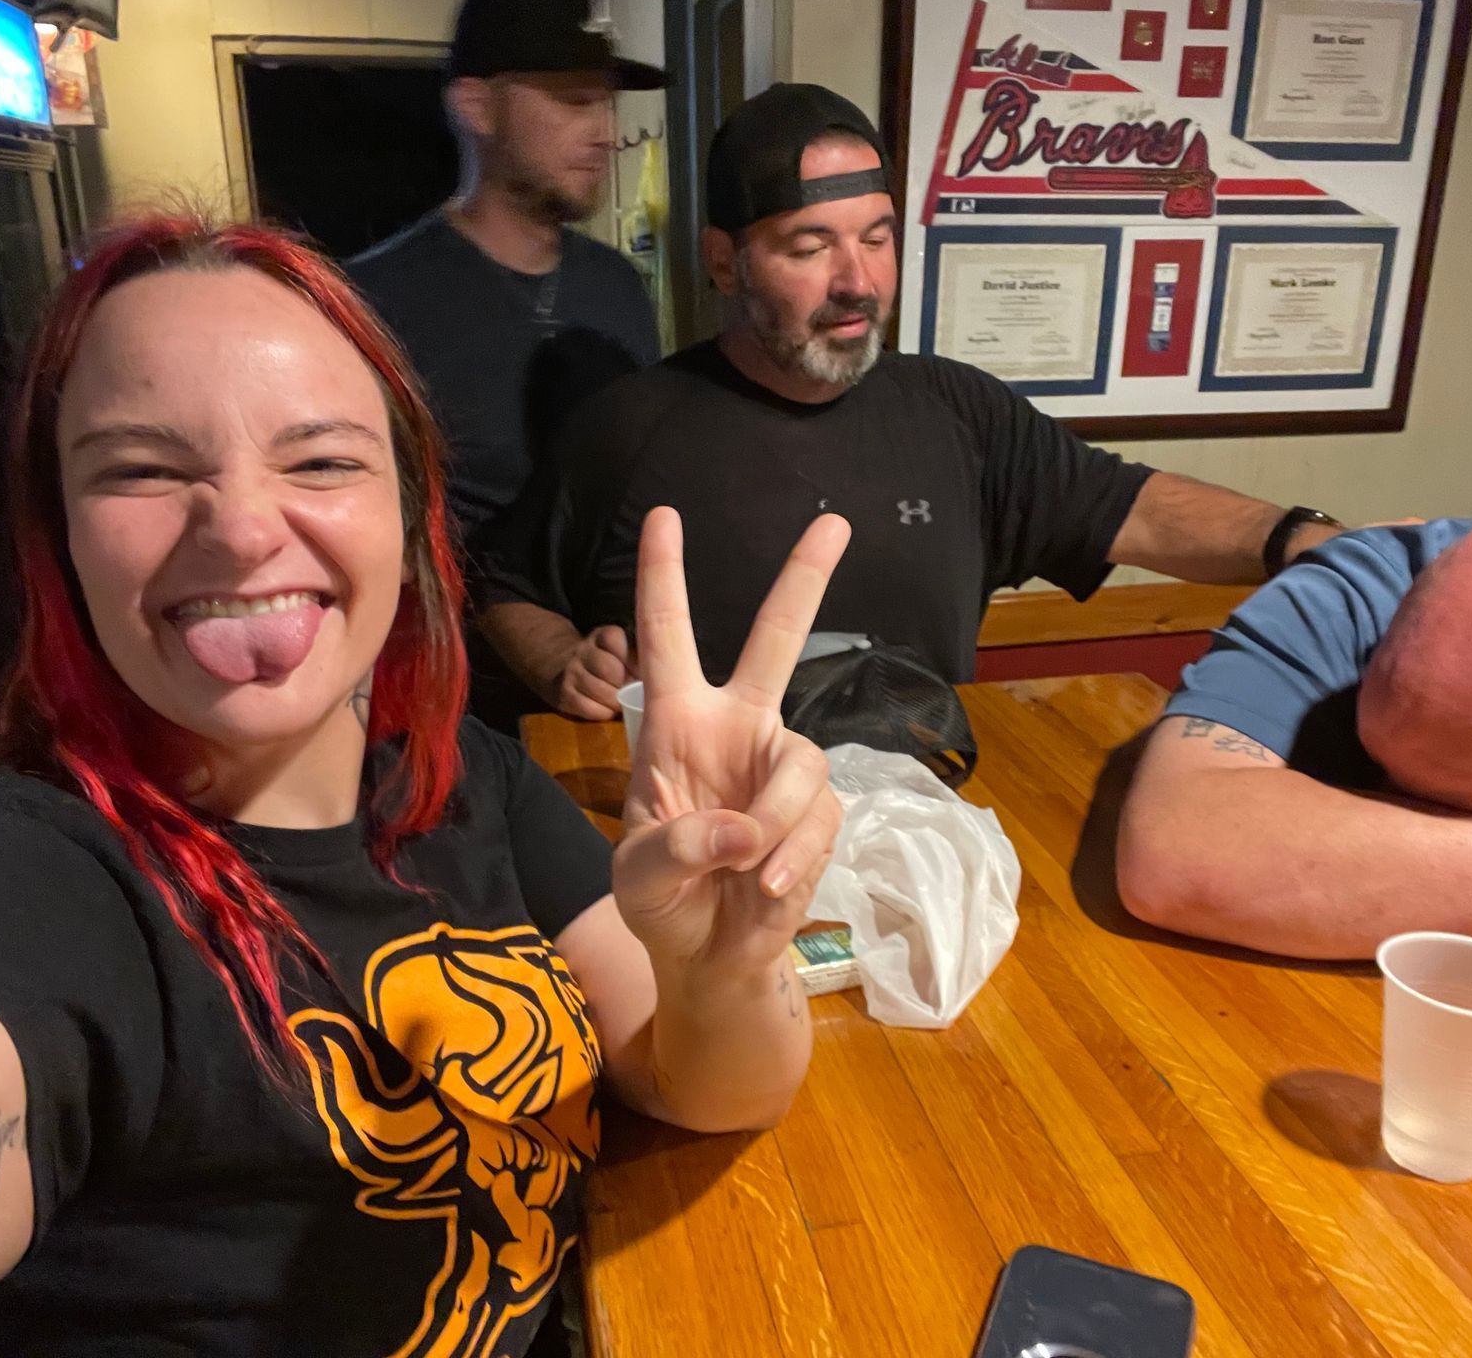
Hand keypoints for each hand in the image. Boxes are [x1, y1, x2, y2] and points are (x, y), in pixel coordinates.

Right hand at [552, 625, 634, 720]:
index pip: (614, 639)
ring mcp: (572, 671)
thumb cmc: (609, 664)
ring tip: (622, 702)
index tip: (641, 672)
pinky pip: (588, 707)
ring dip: (616, 701)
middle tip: (633, 692)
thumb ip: (639, 658)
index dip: (631, 659)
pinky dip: (603, 712)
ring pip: (598, 689)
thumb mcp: (623, 652)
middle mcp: (584, 650)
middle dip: (625, 684)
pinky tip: (608, 710)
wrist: (567, 670)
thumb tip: (661, 677)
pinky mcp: (564, 694)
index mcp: (603, 636)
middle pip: (608, 667)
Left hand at [612, 507, 850, 975]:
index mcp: (674, 724)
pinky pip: (819, 819)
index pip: (666, 639)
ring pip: (803, 763)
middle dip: (804, 580)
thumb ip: (677, 846)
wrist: (708, 956)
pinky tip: (768, 887)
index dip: (663, 578)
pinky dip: (792, 858)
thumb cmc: (660, 901)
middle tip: (833, 521)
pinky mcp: (817, 812)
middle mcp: (735, 728)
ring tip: (746, 874)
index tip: (664, 516)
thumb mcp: (638, 875)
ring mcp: (779, 767)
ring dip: (775, 823)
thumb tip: (741, 829)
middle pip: (776, 640)